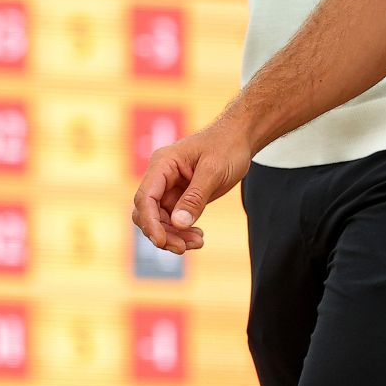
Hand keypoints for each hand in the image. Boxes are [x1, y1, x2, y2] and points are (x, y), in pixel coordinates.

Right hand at [130, 120, 254, 255]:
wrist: (239, 138)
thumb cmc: (227, 146)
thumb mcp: (214, 171)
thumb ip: (195, 197)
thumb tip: (178, 224)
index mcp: (163, 164)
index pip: (145, 197)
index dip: (150, 222)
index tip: (162, 241)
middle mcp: (161, 177)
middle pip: (148, 213)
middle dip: (163, 233)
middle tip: (185, 247)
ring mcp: (169, 188)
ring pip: (159, 220)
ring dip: (174, 236)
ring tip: (198, 242)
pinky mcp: (179, 197)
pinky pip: (173, 220)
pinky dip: (182, 232)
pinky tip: (198, 236)